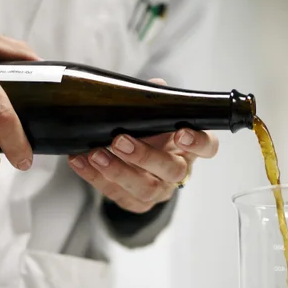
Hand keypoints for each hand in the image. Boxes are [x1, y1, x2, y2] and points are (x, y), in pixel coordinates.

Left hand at [68, 80, 218, 213]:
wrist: (138, 167)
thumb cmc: (152, 137)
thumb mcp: (156, 117)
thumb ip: (156, 103)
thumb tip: (155, 84)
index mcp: (189, 148)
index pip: (207, 147)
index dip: (198, 142)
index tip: (180, 132)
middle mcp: (178, 171)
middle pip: (172, 170)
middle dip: (144, 156)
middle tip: (120, 140)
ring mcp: (159, 190)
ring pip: (145, 189)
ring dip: (117, 171)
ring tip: (95, 154)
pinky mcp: (137, 204)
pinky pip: (117, 195)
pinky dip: (95, 178)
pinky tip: (80, 161)